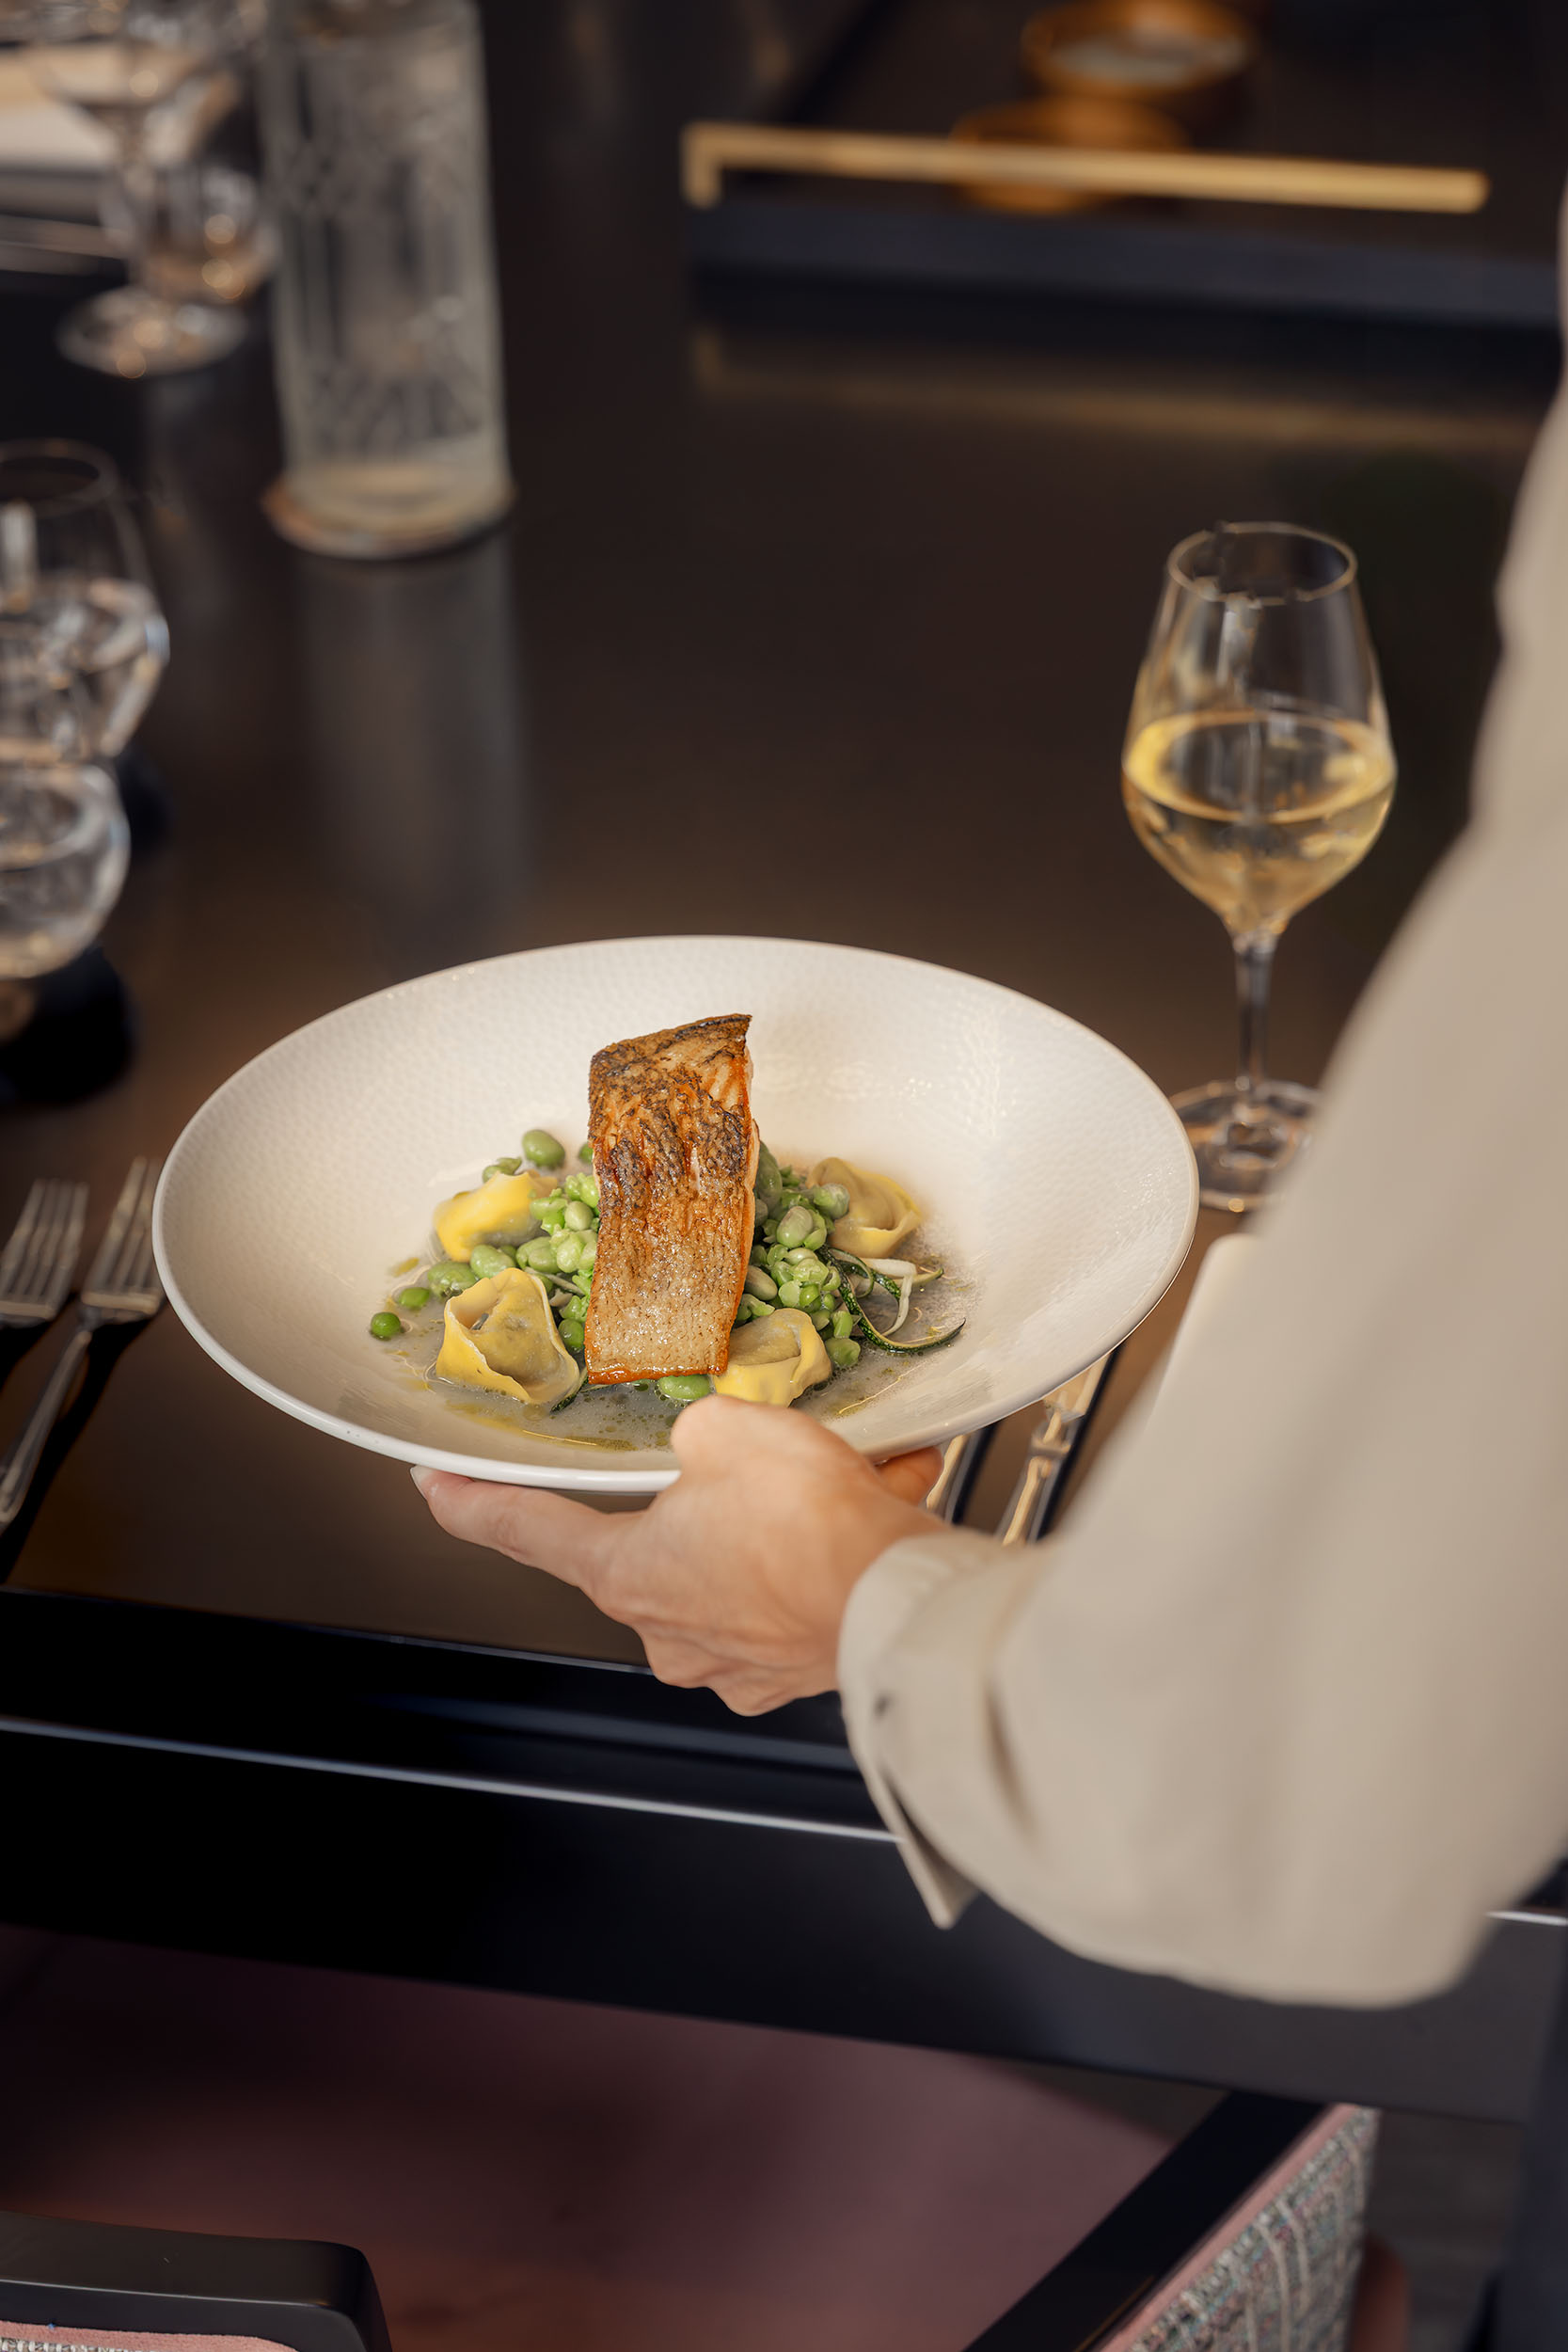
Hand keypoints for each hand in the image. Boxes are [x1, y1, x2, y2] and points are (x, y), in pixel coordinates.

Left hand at [413, 1393, 942, 1713]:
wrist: (898, 1603)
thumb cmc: (807, 1528)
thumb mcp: (728, 1429)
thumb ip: (696, 1431)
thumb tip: (711, 1443)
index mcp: (627, 1574)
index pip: (525, 1530)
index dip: (472, 1505)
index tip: (435, 1491)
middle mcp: (669, 1631)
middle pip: (659, 1544)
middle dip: (709, 1497)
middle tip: (759, 1463)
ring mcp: (733, 1661)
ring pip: (741, 1565)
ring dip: (782, 1520)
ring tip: (836, 1480)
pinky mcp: (796, 1667)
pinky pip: (800, 1590)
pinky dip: (828, 1548)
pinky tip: (867, 1509)